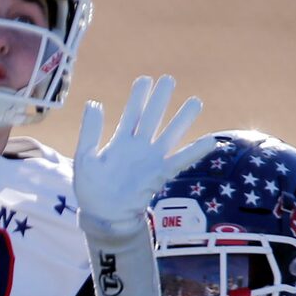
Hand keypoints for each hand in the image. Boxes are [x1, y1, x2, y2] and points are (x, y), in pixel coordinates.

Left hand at [72, 75, 217, 247]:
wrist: (104, 216)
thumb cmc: (91, 189)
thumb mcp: (84, 158)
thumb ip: (90, 131)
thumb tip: (95, 103)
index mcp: (120, 141)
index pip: (133, 112)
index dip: (139, 96)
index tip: (145, 79)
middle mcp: (139, 147)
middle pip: (153, 117)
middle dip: (160, 99)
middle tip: (169, 79)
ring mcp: (151, 160)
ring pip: (170, 134)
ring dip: (182, 119)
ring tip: (195, 101)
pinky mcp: (160, 174)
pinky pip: (181, 160)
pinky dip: (195, 151)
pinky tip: (210, 141)